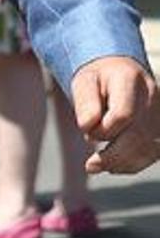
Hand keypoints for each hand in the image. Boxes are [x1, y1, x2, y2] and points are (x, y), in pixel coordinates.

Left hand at [72, 57, 159, 174]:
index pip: (123, 115)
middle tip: (90, 166)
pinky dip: (132, 164)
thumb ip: (84, 102)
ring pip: (149, 148)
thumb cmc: (98, 80)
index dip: (103, 130)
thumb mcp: (84, 83)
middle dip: (112, 156)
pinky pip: (152, 153)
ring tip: (97, 166)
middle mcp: (151, 95)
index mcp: (130, 79)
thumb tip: (88, 125)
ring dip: (121, 163)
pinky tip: (113, 165)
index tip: (87, 129)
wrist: (120, 71)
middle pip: (138, 135)